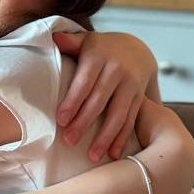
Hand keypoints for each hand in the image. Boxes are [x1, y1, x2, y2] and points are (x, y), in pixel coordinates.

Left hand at [53, 31, 155, 161]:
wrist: (137, 49)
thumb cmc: (101, 49)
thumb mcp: (88, 41)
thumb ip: (71, 41)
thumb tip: (53, 37)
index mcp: (99, 57)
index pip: (85, 81)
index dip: (73, 101)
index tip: (61, 120)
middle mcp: (117, 71)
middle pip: (99, 100)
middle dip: (84, 122)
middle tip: (69, 141)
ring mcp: (131, 85)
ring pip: (118, 114)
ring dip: (106, 137)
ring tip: (92, 156)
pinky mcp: (139, 98)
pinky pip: (131, 120)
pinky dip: (123, 138)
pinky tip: (113, 154)